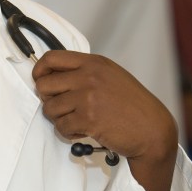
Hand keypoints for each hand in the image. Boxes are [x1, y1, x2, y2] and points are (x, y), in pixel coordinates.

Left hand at [32, 50, 178, 190]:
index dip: (39, 71)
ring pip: (50, 108)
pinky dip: (68, 132)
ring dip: (59, 119)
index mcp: (94, 62)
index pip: (52, 58)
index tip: (39, 80)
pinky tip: (83, 131)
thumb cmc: (133, 105)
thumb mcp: (111, 76)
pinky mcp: (88, 119)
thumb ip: (85, 72)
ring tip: (76, 121)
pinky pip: (61, 127)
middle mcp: (89, 76)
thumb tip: (54, 76)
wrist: (152, 129)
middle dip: (47, 99)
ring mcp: (88, 97)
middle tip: (60, 107)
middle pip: (44, 84)